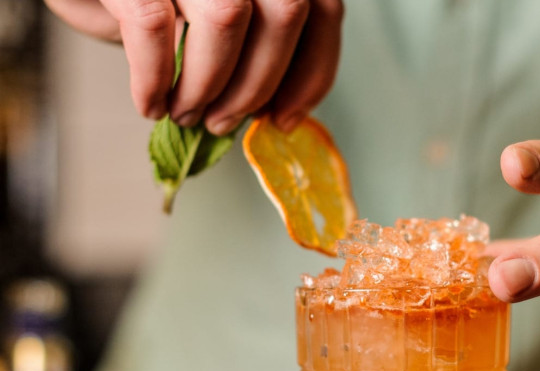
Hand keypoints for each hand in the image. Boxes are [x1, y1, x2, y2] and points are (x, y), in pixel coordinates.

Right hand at [44, 0, 342, 134]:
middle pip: (286, 11)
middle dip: (259, 85)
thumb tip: (279, 110)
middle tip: (226, 123)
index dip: (313, 70)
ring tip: (186, 114)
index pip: (321, 7)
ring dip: (210, 86)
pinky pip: (154, 27)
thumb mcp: (214, 23)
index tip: (287, 117)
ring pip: (228, 16)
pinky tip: (151, 103)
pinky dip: (154, 81)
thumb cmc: (152, 5)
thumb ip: (255, 48)